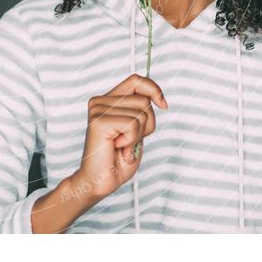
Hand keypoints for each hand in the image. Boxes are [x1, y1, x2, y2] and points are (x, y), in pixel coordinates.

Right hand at [72, 73, 167, 199]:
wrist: (101, 181)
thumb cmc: (118, 159)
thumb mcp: (136, 130)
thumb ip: (141, 111)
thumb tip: (157, 98)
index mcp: (108, 100)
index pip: (136, 80)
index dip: (154, 89)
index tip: (163, 105)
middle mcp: (100, 101)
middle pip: (144, 100)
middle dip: (148, 124)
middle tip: (131, 141)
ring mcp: (98, 110)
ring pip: (141, 112)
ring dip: (139, 135)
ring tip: (123, 146)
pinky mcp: (99, 121)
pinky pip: (132, 124)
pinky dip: (131, 141)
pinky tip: (117, 148)